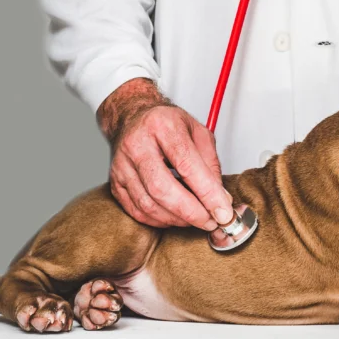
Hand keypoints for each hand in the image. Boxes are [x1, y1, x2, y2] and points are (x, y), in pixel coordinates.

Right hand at [97, 78, 233, 229]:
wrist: (134, 117)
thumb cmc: (168, 124)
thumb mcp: (198, 132)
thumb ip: (211, 164)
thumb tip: (221, 198)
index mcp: (162, 126)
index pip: (187, 165)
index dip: (207, 193)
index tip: (223, 212)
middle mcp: (137, 145)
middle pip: (162, 188)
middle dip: (191, 212)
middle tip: (211, 221)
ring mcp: (121, 165)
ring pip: (148, 204)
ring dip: (177, 219)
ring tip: (197, 220)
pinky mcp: (115, 183)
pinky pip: (136, 210)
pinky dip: (159, 220)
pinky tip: (175, 217)